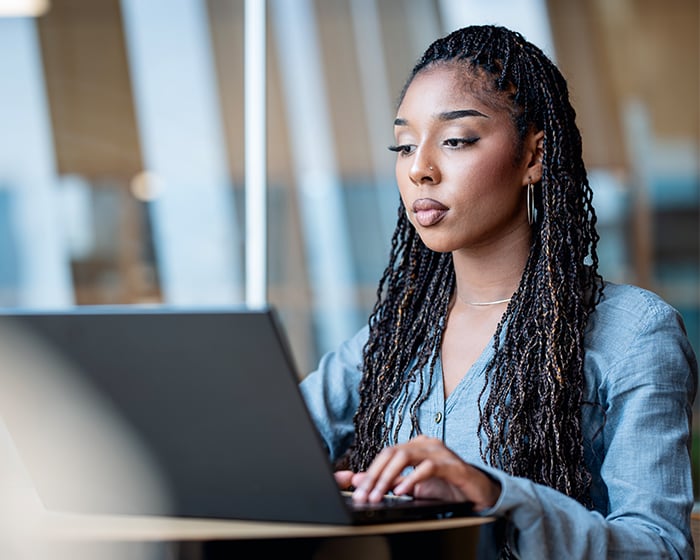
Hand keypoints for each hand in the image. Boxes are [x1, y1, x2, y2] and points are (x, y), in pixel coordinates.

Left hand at [338, 435, 500, 511]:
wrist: (478, 493)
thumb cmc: (447, 487)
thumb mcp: (413, 487)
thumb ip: (389, 482)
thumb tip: (358, 481)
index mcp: (415, 446)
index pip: (386, 454)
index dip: (370, 472)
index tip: (359, 490)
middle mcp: (425, 444)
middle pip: (392, 453)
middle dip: (375, 475)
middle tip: (364, 494)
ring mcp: (439, 452)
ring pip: (406, 456)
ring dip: (388, 477)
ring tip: (379, 493)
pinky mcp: (452, 465)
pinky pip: (428, 467)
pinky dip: (412, 479)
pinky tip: (403, 490)